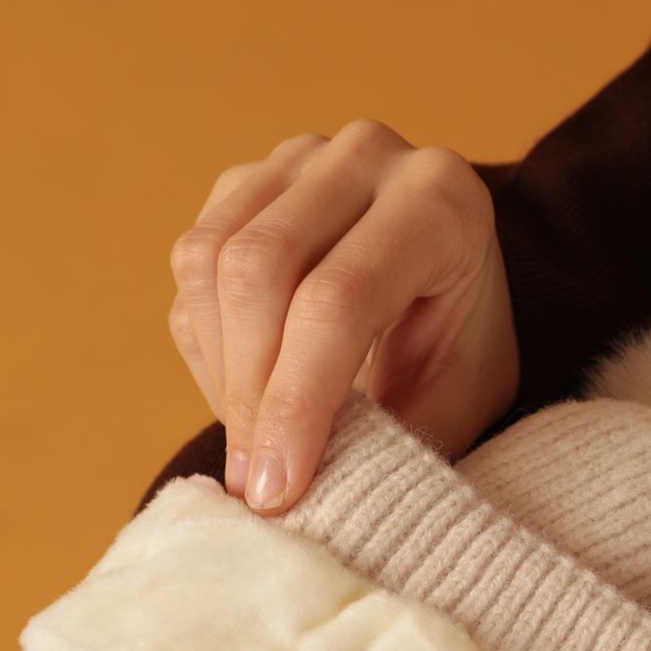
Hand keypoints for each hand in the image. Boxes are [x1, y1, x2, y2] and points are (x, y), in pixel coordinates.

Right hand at [168, 122, 520, 513]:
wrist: (454, 291)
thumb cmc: (459, 356)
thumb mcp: (453, 404)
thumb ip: (385, 438)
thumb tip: (283, 494)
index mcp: (439, 199)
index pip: (338, 300)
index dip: (295, 402)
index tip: (275, 492)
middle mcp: (365, 156)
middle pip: (260, 269)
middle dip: (248, 395)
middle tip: (253, 486)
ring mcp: (297, 158)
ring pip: (210, 262)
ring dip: (223, 374)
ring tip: (255, 446)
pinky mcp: (246, 180)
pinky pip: (191, 265)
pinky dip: (209, 347)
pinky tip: (248, 394)